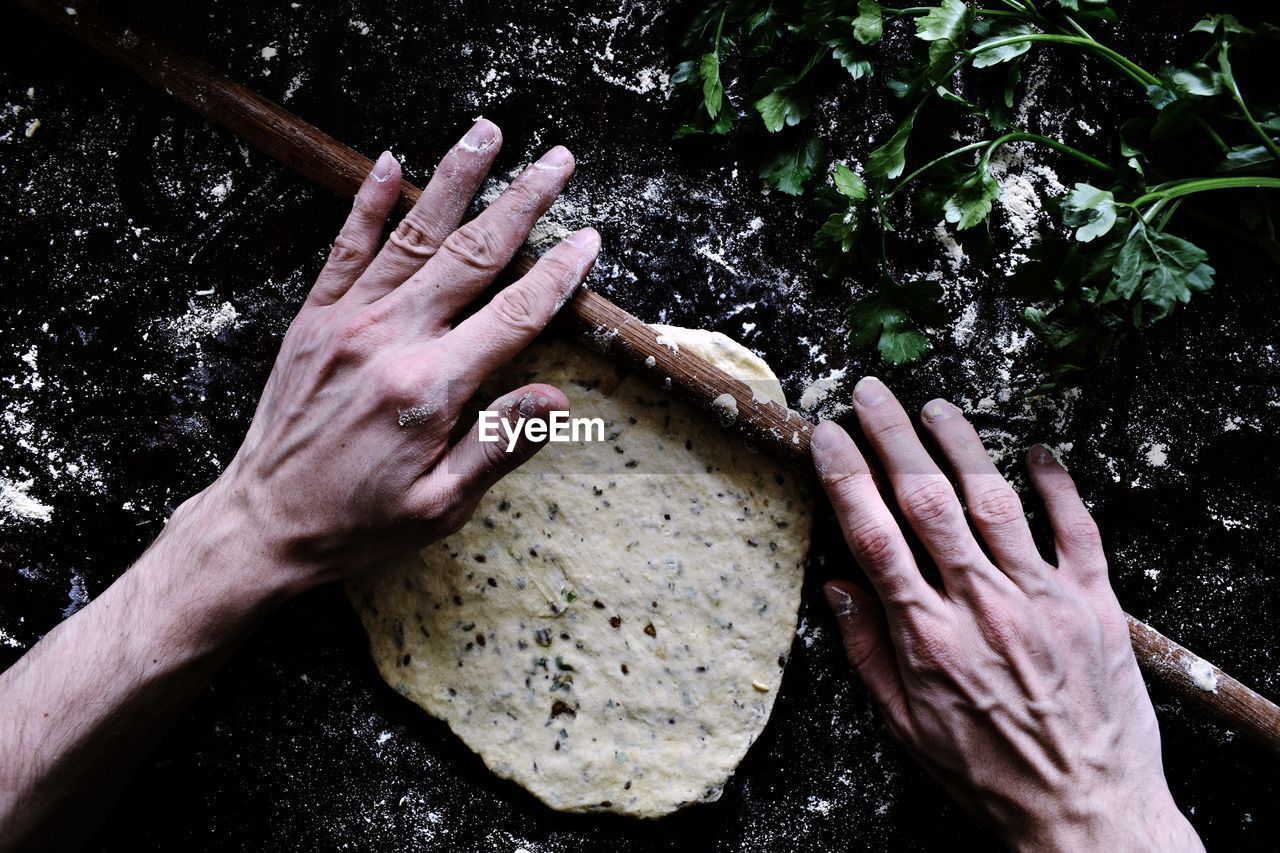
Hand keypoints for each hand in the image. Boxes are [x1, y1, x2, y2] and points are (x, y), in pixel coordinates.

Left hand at [193, 118, 598, 591]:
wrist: (262, 524)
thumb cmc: (358, 522)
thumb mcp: (441, 506)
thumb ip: (498, 445)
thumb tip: (556, 400)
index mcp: (429, 387)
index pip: (513, 315)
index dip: (557, 275)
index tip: (588, 240)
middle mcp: (390, 339)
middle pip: (471, 256)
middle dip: (521, 204)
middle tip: (556, 162)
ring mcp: (347, 321)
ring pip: (413, 235)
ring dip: (454, 180)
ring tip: (487, 132)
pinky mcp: (313, 320)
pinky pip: (345, 248)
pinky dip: (368, 203)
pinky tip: (390, 163)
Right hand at [812, 378, 1202, 851]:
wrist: (1085, 812)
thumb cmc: (988, 774)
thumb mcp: (905, 726)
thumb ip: (866, 651)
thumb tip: (834, 586)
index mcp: (927, 636)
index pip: (873, 535)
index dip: (845, 476)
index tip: (827, 437)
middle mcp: (982, 605)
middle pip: (927, 500)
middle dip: (893, 437)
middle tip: (872, 393)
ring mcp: (1042, 599)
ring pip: (995, 501)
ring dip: (961, 445)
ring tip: (934, 407)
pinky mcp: (1095, 604)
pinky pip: (1077, 529)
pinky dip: (1058, 486)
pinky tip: (1037, 452)